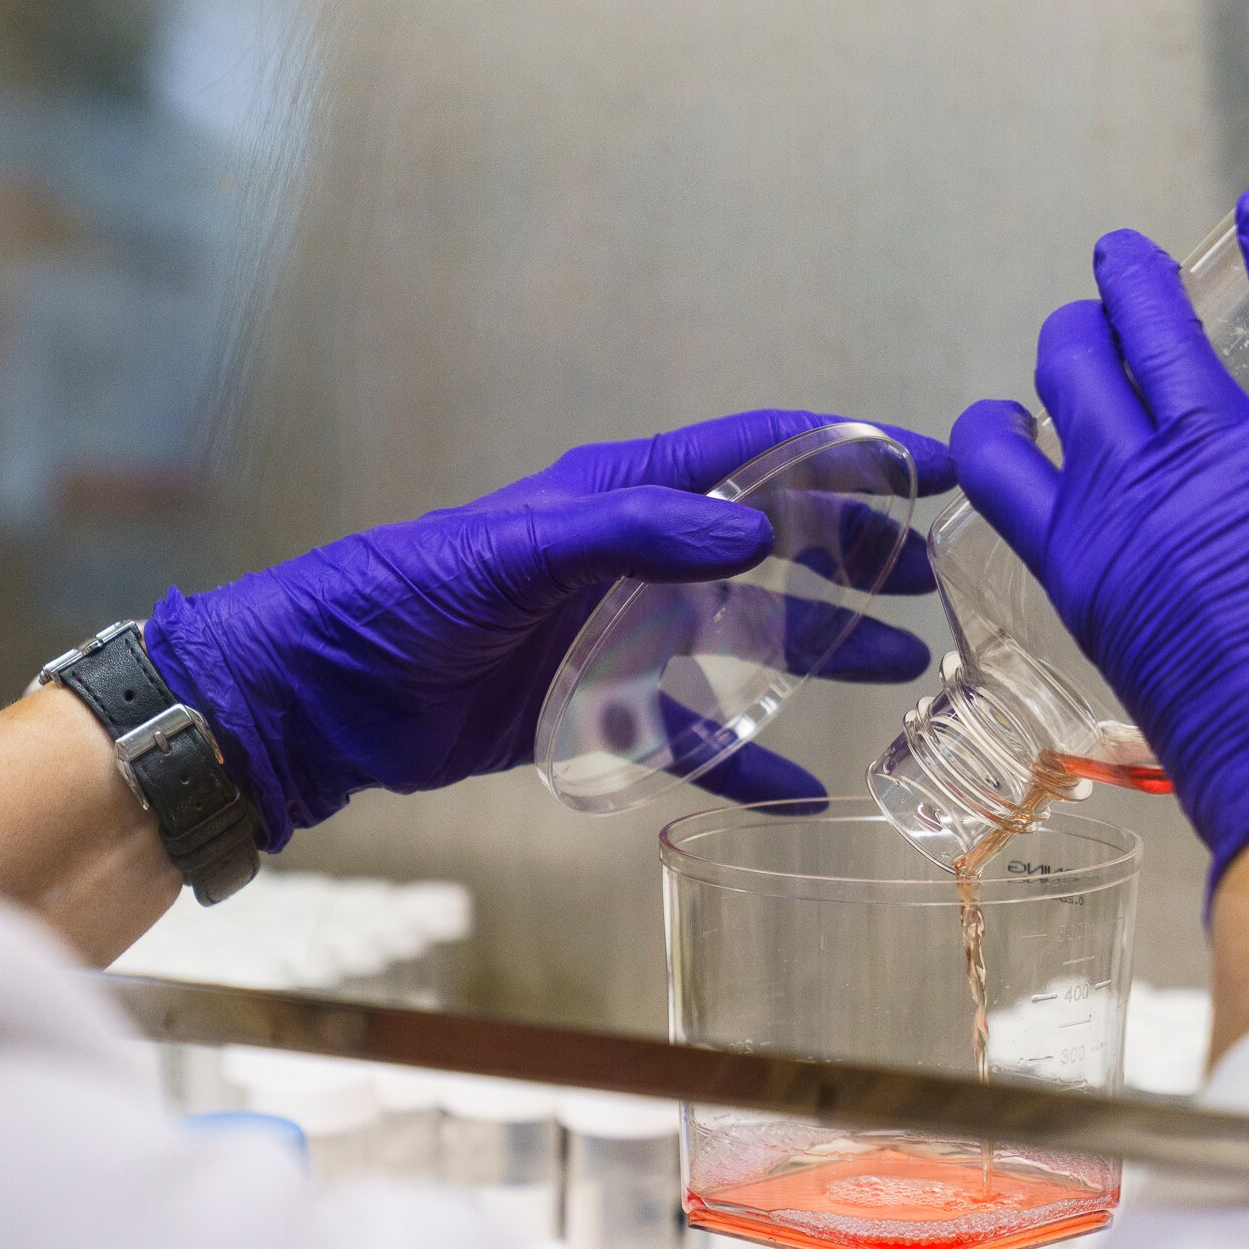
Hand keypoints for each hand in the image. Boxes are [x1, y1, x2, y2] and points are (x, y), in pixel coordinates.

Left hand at [144, 410, 946, 847]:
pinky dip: (744, 765)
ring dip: (821, 652)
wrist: (317, 693)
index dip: (847, 452)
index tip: (932, 463)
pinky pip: (688, 737)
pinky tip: (801, 796)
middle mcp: (629, 556)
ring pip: (744, 638)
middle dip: (854, 552)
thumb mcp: (518, 550)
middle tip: (930, 577)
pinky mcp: (590, 710)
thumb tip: (754, 531)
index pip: (758, 455)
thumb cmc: (398, 598)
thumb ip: (635, 534)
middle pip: (769, 544)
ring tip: (902, 671)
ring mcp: (614, 635)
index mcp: (619, 493)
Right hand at [948, 191, 1248, 885]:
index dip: (1001, 425)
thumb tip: (1175, 605)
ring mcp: (1220, 449)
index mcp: (1078, 556)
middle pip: (1072, 367)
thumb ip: (1143, 611)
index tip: (1016, 415)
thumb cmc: (1241, 756)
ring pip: (1153, 323)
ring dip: (1138, 279)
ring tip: (1136, 260)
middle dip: (1078, 338)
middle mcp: (1129, 484)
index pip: (997, 455)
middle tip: (1096, 320)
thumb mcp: (1145, 679)